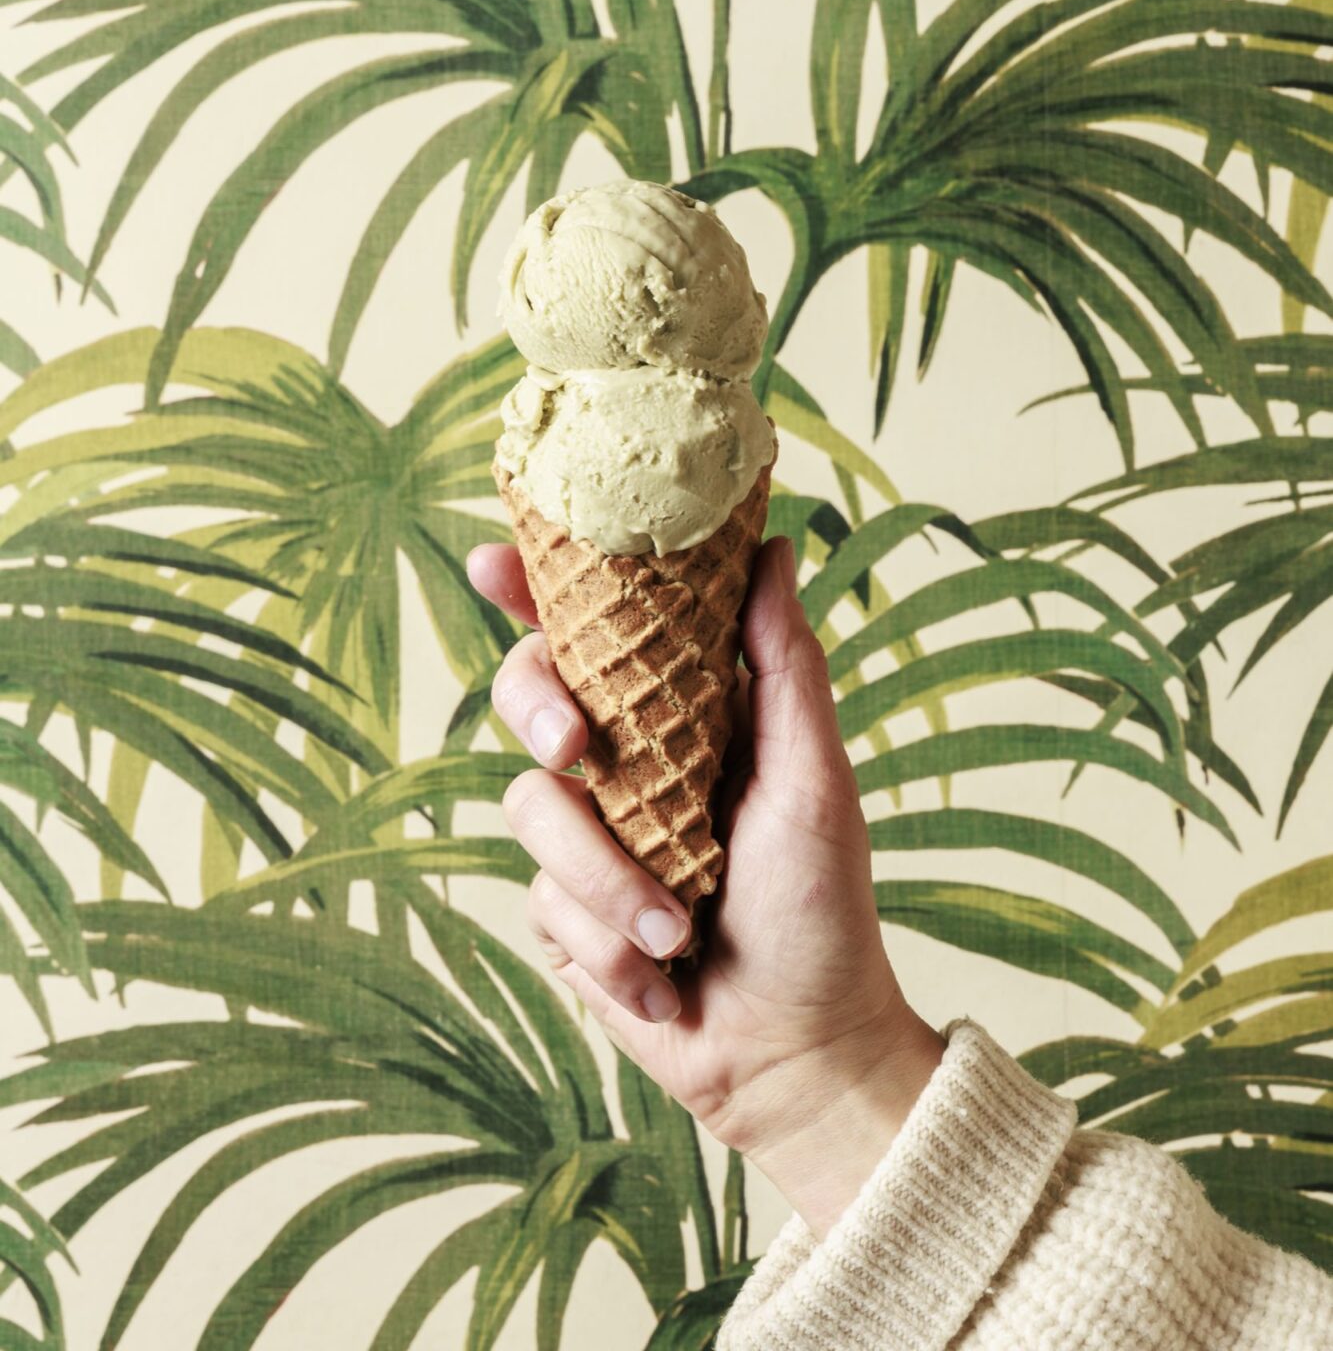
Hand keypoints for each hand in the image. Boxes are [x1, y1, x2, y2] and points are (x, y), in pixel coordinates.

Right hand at [467, 534, 943, 1236]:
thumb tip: (771, 545)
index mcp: (684, 713)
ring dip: (606, 877)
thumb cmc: (822, 910)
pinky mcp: (565, 915)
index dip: (536, 588)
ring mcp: (590, 838)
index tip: (495, 563)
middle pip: (531, 694)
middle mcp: (628, 762)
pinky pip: (542, 900)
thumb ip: (784, 665)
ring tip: (677, 928)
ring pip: (530, 807)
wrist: (796, 1053)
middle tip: (577, 745)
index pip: (598, 629)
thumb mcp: (814, 780)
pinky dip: (607, 944)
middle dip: (538, 708)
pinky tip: (662, 979)